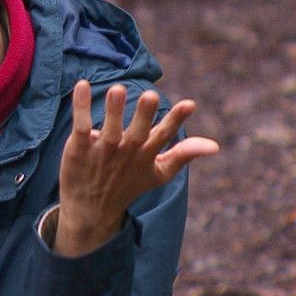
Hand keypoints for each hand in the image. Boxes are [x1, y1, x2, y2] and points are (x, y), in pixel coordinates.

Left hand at [54, 80, 218, 256]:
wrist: (90, 209)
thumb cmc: (128, 185)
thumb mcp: (159, 173)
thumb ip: (184, 155)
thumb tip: (215, 146)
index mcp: (146, 155)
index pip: (164, 136)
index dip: (176, 121)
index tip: (190, 104)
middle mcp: (126, 152)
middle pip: (137, 133)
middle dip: (144, 116)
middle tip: (150, 95)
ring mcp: (102, 151)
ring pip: (109, 130)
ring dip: (113, 110)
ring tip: (117, 89)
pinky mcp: (79, 147)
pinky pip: (81, 125)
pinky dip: (81, 107)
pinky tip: (82, 85)